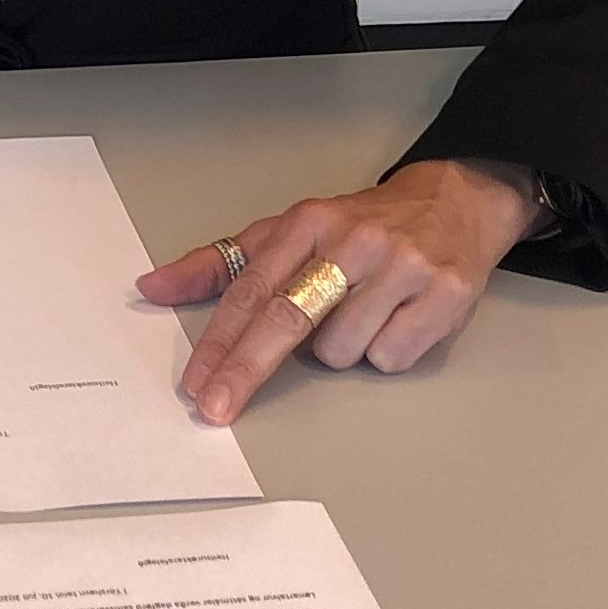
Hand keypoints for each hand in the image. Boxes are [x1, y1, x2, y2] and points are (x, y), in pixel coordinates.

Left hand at [137, 159, 541, 426]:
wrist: (455, 201)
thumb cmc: (359, 225)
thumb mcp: (287, 231)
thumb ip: (220, 264)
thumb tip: (152, 287)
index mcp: (308, 222)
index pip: (251, 289)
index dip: (220, 341)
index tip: (195, 383)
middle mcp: (353, 241)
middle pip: (287, 318)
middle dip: (246, 369)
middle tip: (216, 408)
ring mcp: (402, 267)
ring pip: (342, 350)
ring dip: (339, 351)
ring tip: (359, 315)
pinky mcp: (445, 295)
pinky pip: (391, 358)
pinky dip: (385, 353)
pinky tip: (395, 321)